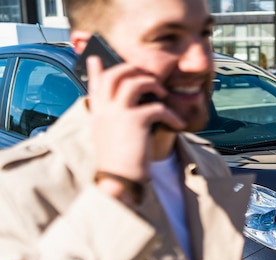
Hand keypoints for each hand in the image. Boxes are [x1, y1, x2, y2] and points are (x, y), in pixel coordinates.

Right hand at [86, 55, 184, 182]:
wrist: (119, 182)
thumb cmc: (119, 163)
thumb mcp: (109, 138)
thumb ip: (113, 120)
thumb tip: (125, 109)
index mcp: (97, 113)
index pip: (95, 84)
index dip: (97, 70)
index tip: (96, 59)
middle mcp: (104, 109)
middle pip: (115, 74)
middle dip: (134, 70)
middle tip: (149, 78)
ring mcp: (117, 113)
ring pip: (134, 82)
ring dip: (152, 84)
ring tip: (163, 94)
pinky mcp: (135, 121)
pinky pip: (157, 106)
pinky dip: (171, 114)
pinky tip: (177, 124)